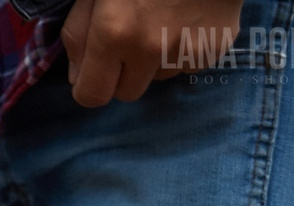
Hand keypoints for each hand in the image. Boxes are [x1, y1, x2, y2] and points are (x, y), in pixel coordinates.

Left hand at [64, 0, 241, 106]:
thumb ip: (78, 33)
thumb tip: (77, 76)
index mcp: (114, 33)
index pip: (93, 96)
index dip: (90, 86)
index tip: (94, 73)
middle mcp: (149, 49)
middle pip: (127, 93)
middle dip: (122, 75)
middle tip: (130, 40)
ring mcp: (186, 49)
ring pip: (159, 78)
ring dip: (155, 60)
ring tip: (162, 21)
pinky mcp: (216, 46)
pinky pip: (189, 65)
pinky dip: (184, 50)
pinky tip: (185, 20)